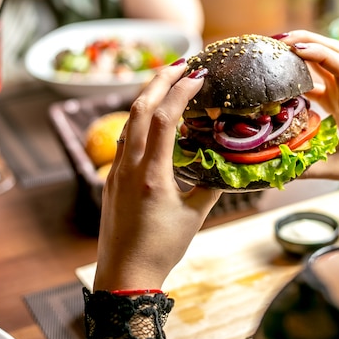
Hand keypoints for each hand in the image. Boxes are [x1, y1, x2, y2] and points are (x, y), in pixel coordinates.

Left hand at [93, 63, 221, 291]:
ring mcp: (116, 171)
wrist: (125, 274)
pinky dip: (139, 120)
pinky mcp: (111, 179)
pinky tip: (152, 120)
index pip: (163, 118)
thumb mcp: (194, 216)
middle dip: (159, 80)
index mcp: (151, 174)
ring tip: (168, 83)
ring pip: (128, 121)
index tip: (198, 75)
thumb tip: (227, 166)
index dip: (180, 91)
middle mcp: (129, 166)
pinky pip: (124, 138)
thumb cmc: (162, 248)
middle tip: (181, 63)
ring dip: (147, 97)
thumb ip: (211, 186)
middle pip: (139, 108)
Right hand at [278, 30, 338, 190]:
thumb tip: (273, 169)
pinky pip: (320, 78)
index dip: (319, 53)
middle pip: (334, 51)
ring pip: (326, 60)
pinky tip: (283, 78)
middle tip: (278, 41)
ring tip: (277, 50)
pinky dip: (302, 72)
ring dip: (304, 50)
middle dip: (307, 40)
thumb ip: (308, 169)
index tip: (295, 50)